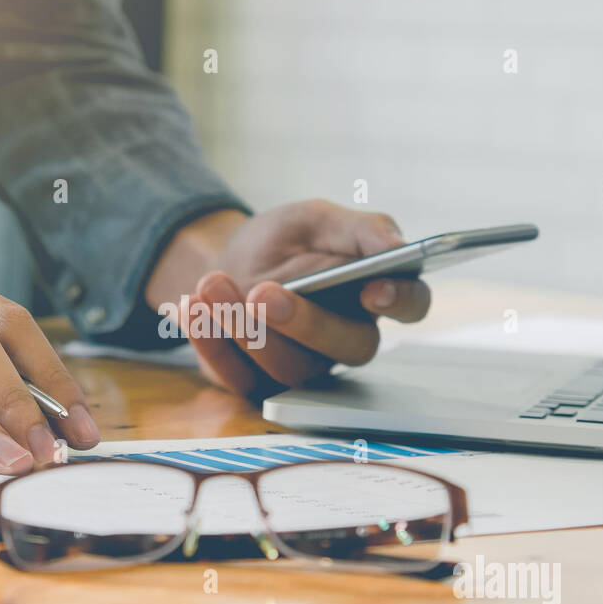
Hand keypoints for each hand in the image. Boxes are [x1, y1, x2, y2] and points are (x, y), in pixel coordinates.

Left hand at [145, 200, 430, 394]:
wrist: (226, 260)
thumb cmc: (283, 243)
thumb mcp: (316, 220)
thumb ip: (358, 229)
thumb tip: (396, 243)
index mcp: (375, 294)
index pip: (411, 304)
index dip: (401, 301)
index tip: (374, 289)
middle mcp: (346, 339)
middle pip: (347, 348)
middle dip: (304, 323)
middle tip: (263, 294)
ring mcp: (305, 368)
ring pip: (289, 368)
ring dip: (244, 328)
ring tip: (212, 284)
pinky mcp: (258, 384)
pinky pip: (238, 377)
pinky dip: (210, 341)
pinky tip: (191, 307)